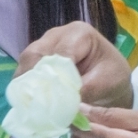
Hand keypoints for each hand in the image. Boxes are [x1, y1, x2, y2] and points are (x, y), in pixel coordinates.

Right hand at [17, 22, 132, 108]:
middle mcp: (57, 34)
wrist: (110, 78)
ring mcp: (44, 44)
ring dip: (27, 82)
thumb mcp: (106, 83)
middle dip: (34, 78)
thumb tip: (64, 102)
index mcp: (79, 34)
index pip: (60, 52)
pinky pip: (26, 70)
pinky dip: (26, 85)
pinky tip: (30, 100)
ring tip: (30, 103)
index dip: (53, 74)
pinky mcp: (36, 57)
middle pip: (35, 53)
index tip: (52, 96)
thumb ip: (86, 90)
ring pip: (26, 61)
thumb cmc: (111, 76)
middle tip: (35, 102)